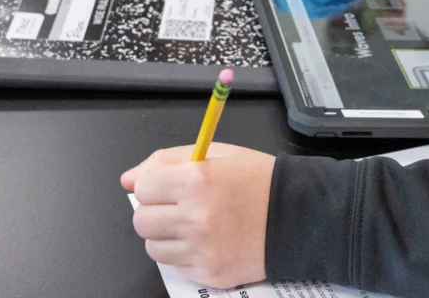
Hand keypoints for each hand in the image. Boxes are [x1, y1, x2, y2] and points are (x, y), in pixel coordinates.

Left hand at [122, 143, 274, 287]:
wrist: (298, 217)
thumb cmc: (259, 182)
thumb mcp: (217, 154)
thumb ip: (168, 161)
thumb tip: (130, 179)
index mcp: (197, 180)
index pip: (143, 188)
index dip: (154, 185)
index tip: (168, 186)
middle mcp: (196, 216)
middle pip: (141, 221)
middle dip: (155, 212)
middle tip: (178, 206)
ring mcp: (202, 249)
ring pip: (153, 247)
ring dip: (166, 236)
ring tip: (193, 225)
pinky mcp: (209, 273)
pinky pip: (175, 266)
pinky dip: (185, 254)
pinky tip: (207, 241)